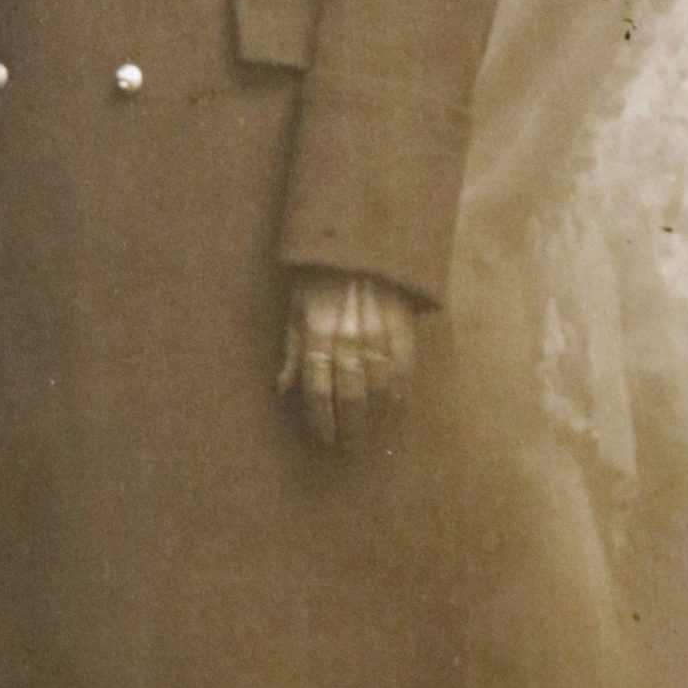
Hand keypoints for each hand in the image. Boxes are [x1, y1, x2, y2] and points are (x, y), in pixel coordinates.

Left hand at [278, 270, 417, 448]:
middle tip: (348, 449)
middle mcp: (349, 337)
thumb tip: (282, 389)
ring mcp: (380, 333)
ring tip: (370, 435)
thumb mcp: (296, 307)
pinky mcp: (405, 327)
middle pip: (350, 396)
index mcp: (317, 332)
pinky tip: (395, 410)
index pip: (317, 389)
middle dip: (349, 428)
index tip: (324, 440)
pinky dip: (401, 395)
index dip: (321, 420)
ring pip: (380, 389)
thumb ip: (293, 349)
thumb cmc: (321, 274)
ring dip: (375, 417)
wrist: (362, 238)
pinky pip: (405, 371)